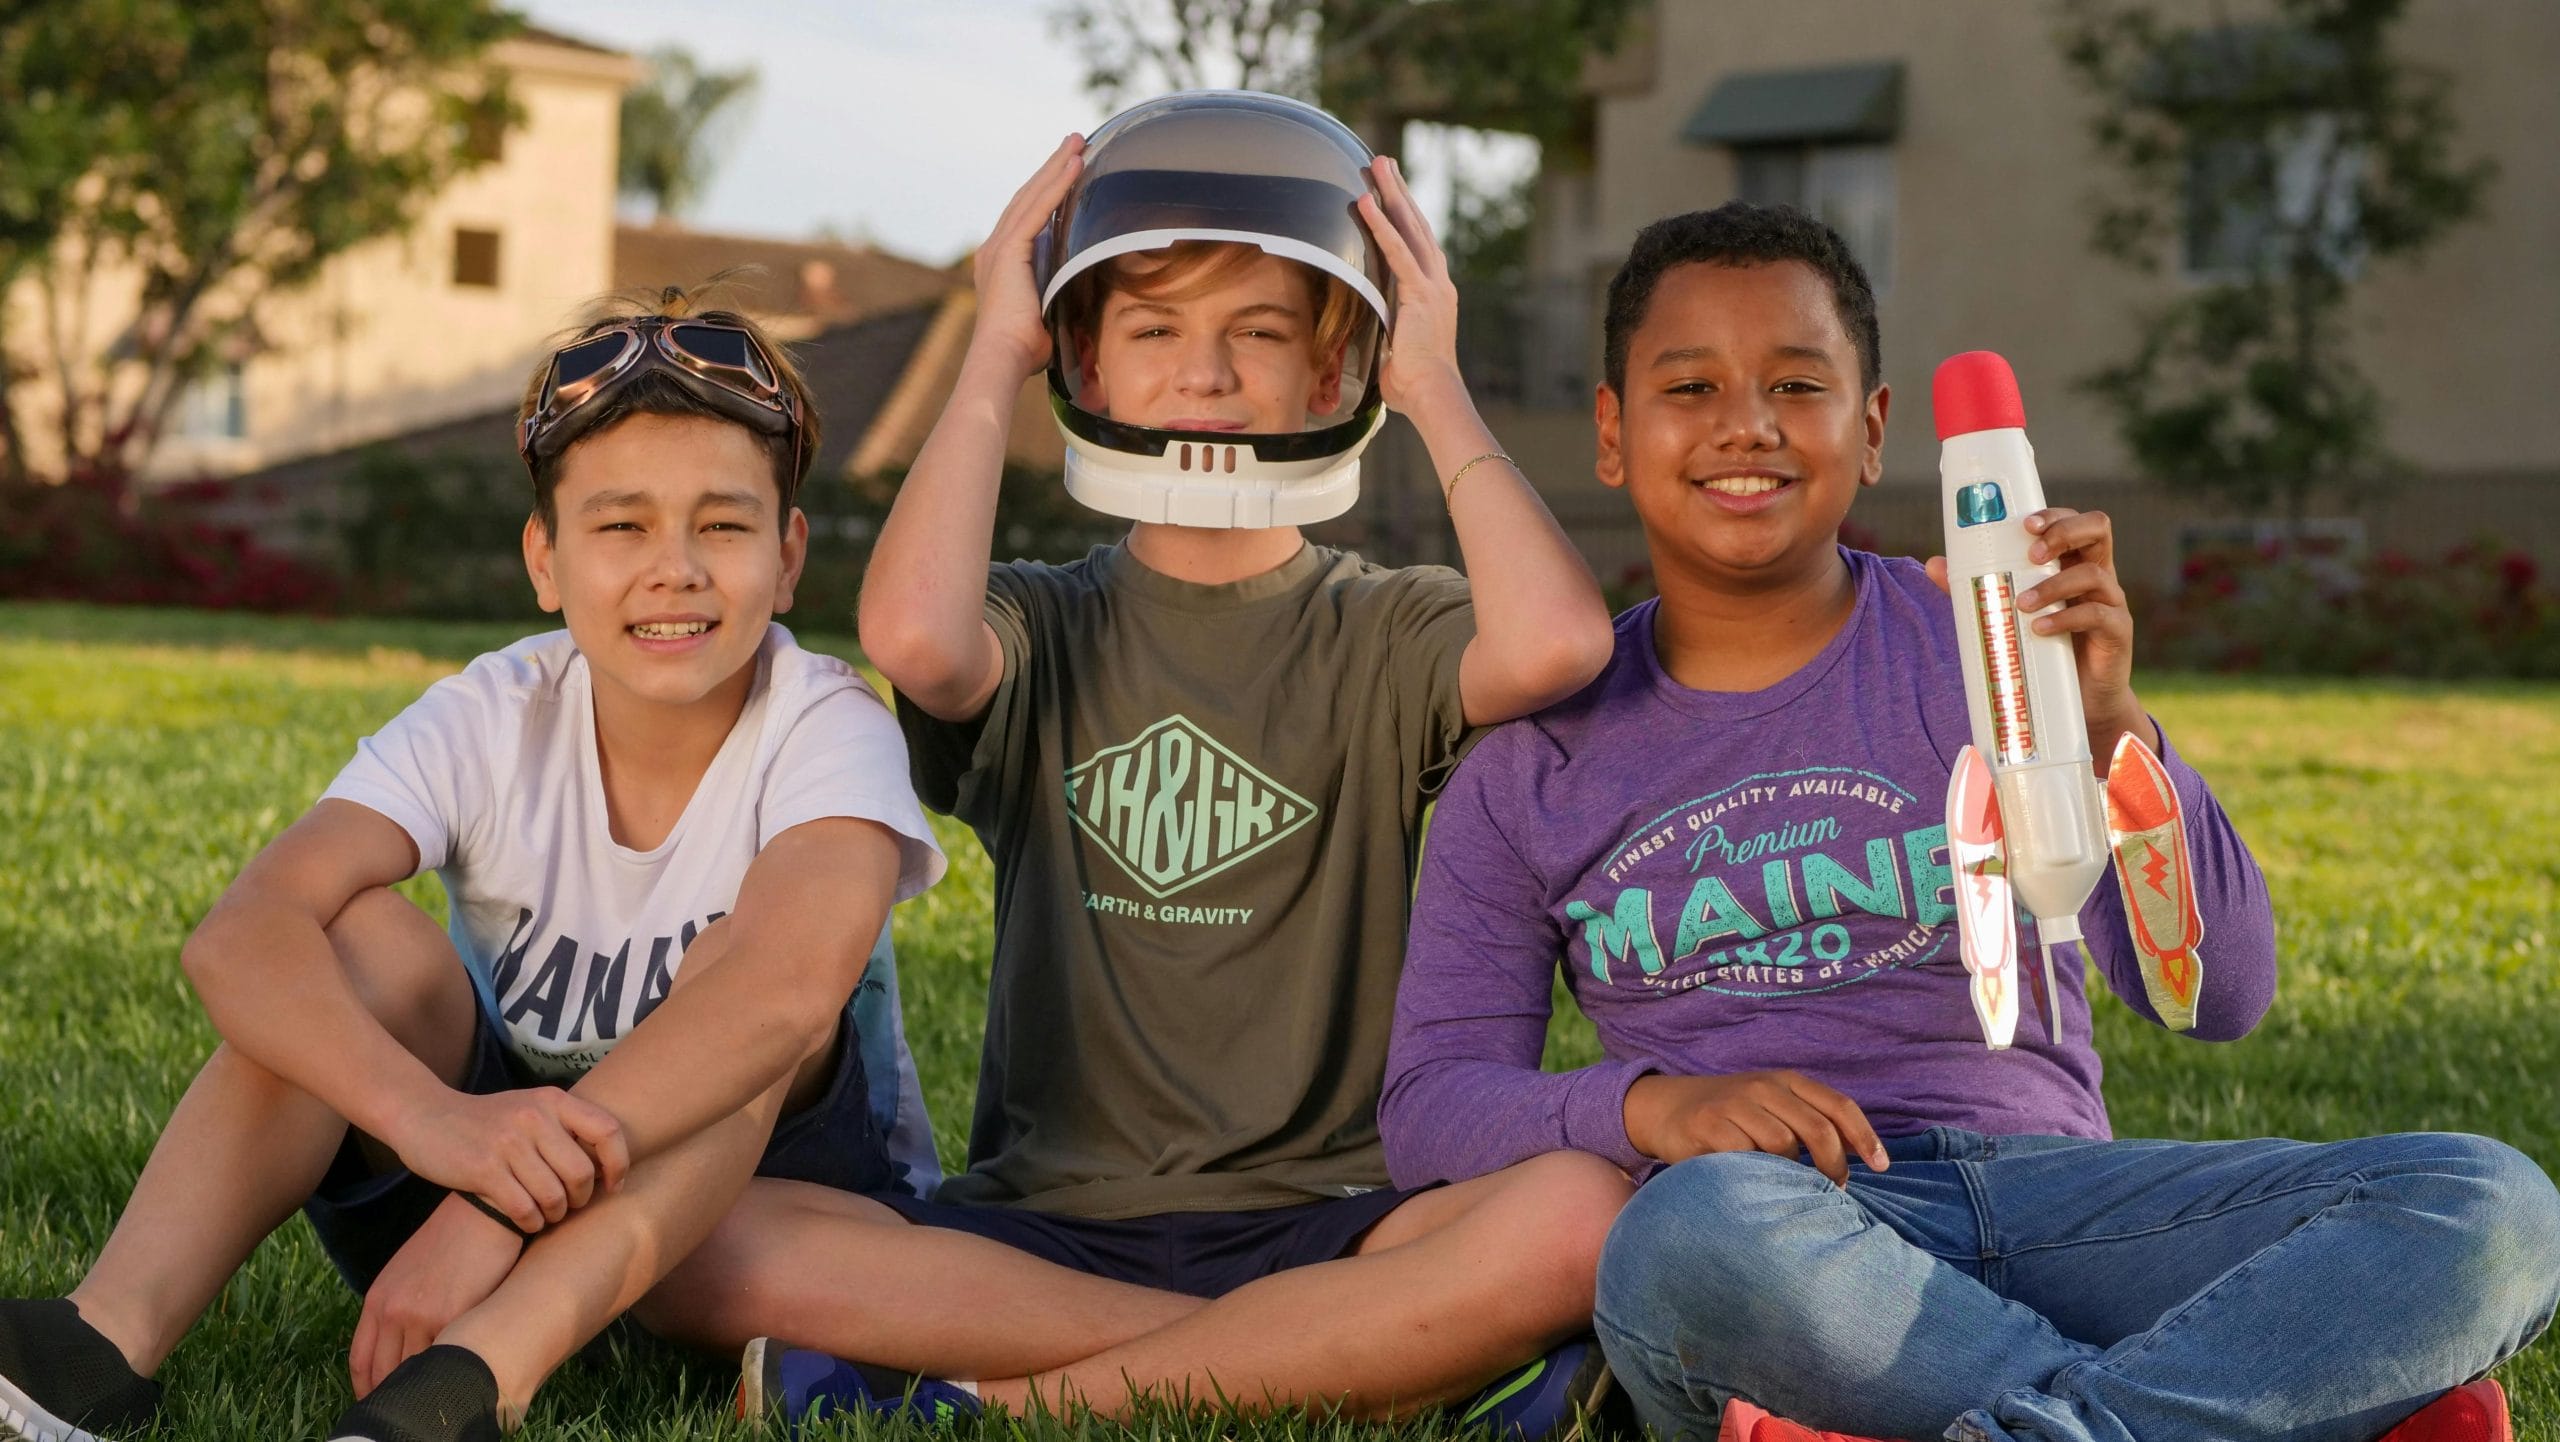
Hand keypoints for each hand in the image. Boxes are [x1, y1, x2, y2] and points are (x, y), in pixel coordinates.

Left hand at [349, 1193, 520, 1396]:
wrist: (481, 1212)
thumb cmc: (450, 1240)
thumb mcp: (406, 1271)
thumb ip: (396, 1306)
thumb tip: (399, 1345)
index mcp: (378, 1301)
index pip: (360, 1361)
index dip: (366, 1387)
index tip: (378, 1399)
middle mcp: (392, 1311)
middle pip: (383, 1373)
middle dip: (392, 1393)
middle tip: (407, 1404)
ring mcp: (420, 1316)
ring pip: (414, 1371)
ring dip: (423, 1385)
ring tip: (435, 1392)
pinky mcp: (452, 1316)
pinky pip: (444, 1357)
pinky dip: (448, 1370)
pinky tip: (458, 1374)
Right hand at [391, 1086, 626, 1232]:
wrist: (424, 1115)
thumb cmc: (486, 1121)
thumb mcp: (528, 1108)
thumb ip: (563, 1127)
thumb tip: (605, 1166)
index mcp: (552, 1101)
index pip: (607, 1130)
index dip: (618, 1164)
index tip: (613, 1185)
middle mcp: (533, 1118)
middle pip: (581, 1173)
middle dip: (581, 1199)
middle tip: (569, 1206)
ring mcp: (508, 1143)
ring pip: (554, 1195)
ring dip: (555, 1214)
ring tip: (547, 1215)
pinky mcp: (483, 1169)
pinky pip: (524, 1208)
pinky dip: (531, 1222)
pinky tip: (527, 1221)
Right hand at [971, 133, 1083, 379]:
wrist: (1004, 358)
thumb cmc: (1026, 351)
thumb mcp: (1049, 314)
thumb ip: (1060, 296)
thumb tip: (1086, 301)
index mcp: (1002, 263)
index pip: (1027, 217)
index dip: (1047, 191)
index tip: (1068, 170)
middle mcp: (994, 248)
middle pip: (1028, 197)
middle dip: (1052, 168)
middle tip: (1074, 141)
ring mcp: (998, 246)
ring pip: (1032, 196)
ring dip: (1057, 166)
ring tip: (1078, 142)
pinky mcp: (1008, 249)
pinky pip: (1037, 209)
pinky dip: (1057, 185)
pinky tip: (1075, 164)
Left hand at [1354, 156, 1464, 412]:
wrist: (1434, 395)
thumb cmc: (1416, 385)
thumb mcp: (1399, 349)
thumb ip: (1389, 333)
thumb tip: (1375, 339)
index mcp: (1434, 294)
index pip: (1418, 245)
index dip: (1405, 216)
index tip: (1393, 191)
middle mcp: (1438, 283)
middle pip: (1417, 225)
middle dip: (1399, 191)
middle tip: (1384, 162)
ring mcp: (1431, 285)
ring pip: (1409, 228)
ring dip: (1391, 194)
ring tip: (1377, 165)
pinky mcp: (1419, 294)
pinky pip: (1396, 252)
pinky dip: (1380, 226)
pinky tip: (1366, 203)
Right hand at [1624, 1071, 1886, 1186]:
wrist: (1665, 1107)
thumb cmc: (1731, 1116)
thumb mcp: (1771, 1107)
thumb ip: (1809, 1122)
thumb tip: (1860, 1156)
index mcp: (1787, 1081)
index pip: (1839, 1107)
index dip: (1866, 1138)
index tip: (1881, 1167)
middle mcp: (1764, 1087)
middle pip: (1818, 1130)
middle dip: (1833, 1167)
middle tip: (1831, 1192)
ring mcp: (1735, 1104)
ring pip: (1783, 1145)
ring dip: (1793, 1175)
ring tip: (1790, 1190)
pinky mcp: (1709, 1124)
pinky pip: (1745, 1155)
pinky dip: (1757, 1174)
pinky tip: (1756, 1184)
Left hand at [1923, 507, 2155, 764]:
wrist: (2080, 698)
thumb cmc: (2044, 647)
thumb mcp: (2010, 613)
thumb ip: (1977, 588)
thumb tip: (1933, 564)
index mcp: (2073, 562)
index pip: (2074, 522)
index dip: (2054, 516)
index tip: (2024, 525)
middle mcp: (2097, 574)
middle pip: (2098, 529)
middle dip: (2064, 533)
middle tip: (2032, 553)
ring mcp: (2111, 602)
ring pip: (2094, 574)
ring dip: (2053, 585)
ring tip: (2020, 604)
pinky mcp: (2118, 632)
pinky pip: (2098, 615)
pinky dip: (2065, 619)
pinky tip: (2038, 629)